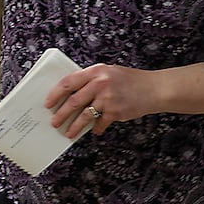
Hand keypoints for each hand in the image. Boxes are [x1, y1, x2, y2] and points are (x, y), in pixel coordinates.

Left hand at [44, 63, 159, 138]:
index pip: (68, 82)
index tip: (47, 103)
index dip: (55, 94)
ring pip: (84, 115)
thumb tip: (71, 93)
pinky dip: (95, 128)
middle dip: (61, 114)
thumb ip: (92, 79)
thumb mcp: (109, 72)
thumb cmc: (131, 80)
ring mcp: (108, 98)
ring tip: (68, 133)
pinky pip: (100, 123)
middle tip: (54, 122)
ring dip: (74, 126)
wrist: (155, 89)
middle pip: (73, 101)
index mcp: (96, 71)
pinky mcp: (115, 111)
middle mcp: (100, 83)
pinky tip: (93, 131)